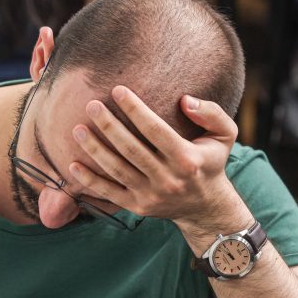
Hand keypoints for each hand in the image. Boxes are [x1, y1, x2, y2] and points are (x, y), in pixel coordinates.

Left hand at [68, 86, 240, 226]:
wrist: (205, 207)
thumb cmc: (210, 162)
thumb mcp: (225, 136)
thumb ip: (212, 113)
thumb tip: (185, 100)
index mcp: (187, 158)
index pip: (156, 130)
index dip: (135, 109)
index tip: (118, 90)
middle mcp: (168, 179)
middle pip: (132, 149)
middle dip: (109, 126)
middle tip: (91, 105)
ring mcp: (151, 195)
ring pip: (117, 170)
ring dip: (95, 150)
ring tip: (78, 129)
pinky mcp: (137, 207)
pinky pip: (109, 193)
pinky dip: (89, 181)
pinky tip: (72, 164)